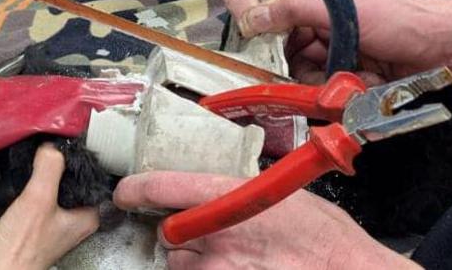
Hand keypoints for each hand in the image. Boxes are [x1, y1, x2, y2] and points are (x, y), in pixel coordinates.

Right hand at [0, 144, 99, 268]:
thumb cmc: (21, 246)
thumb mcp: (39, 198)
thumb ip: (49, 167)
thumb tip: (52, 145)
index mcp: (86, 217)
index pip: (93, 178)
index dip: (84, 158)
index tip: (73, 139)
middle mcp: (72, 219)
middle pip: (73, 180)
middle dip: (62, 161)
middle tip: (53, 139)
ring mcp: (52, 220)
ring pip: (53, 186)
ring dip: (45, 171)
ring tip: (39, 150)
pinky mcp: (32, 220)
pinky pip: (36, 193)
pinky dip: (30, 182)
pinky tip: (24, 170)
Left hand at [113, 171, 415, 269]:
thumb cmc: (325, 237)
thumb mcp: (282, 194)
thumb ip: (242, 193)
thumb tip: (221, 193)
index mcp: (227, 198)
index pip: (161, 188)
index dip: (135, 190)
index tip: (126, 193)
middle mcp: (215, 234)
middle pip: (169, 234)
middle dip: (182, 235)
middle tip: (210, 235)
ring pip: (180, 265)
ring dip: (195, 263)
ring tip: (232, 259)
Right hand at [240, 0, 451, 84]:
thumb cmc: (403, 19)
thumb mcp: (343, 8)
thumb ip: (295, 10)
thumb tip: (251, 16)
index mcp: (325, 4)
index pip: (284, 26)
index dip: (275, 46)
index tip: (268, 65)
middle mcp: (335, 29)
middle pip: (300, 60)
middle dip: (308, 76)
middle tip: (318, 84)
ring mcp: (352, 55)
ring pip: (321, 82)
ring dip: (334, 89)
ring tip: (355, 83)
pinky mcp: (367, 80)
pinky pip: (345, 96)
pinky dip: (355, 96)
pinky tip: (373, 88)